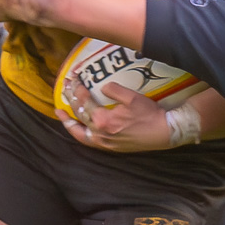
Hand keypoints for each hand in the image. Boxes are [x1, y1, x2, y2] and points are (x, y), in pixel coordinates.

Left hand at [56, 79, 174, 151]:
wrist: (164, 132)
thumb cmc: (149, 114)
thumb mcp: (132, 97)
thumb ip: (113, 90)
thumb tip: (102, 87)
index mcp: (103, 120)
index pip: (84, 102)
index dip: (77, 88)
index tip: (75, 77)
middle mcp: (100, 134)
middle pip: (79, 115)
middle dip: (70, 98)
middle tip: (64, 86)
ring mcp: (104, 143)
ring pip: (79, 133)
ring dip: (69, 121)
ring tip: (61, 113)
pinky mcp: (110, 147)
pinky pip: (89, 141)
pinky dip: (80, 133)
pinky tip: (79, 128)